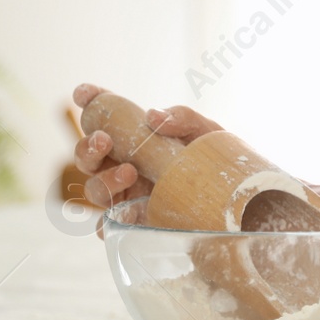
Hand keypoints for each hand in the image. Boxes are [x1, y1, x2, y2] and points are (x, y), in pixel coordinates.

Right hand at [71, 84, 222, 210]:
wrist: (235, 199)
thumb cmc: (216, 160)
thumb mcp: (205, 133)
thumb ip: (183, 119)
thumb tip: (153, 116)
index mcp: (134, 138)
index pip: (104, 117)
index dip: (89, 101)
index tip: (84, 93)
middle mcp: (122, 164)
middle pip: (87, 156)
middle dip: (87, 147)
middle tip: (104, 140)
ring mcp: (126, 194)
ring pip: (95, 189)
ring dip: (103, 180)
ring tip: (130, 172)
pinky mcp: (133, 221)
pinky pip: (108, 226)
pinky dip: (111, 220)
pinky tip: (128, 213)